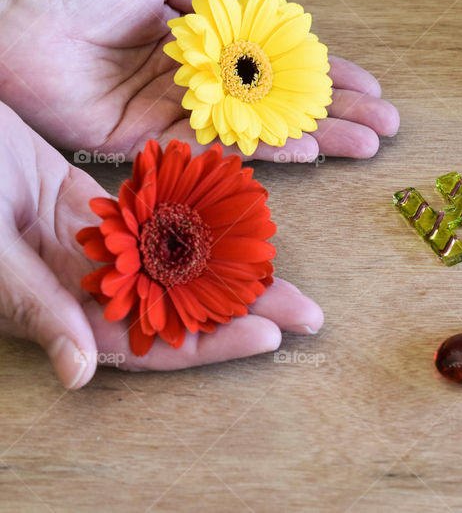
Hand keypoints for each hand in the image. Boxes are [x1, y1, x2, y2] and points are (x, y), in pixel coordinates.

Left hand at [0, 0, 398, 161]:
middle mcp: (193, 80)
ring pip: (258, 130)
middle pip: (277, 104)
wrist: (5, 4)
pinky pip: (214, 146)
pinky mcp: (145, 138)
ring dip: (314, 137)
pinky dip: (262, 150)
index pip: (274, 61)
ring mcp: (174, 111)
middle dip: (334, 112)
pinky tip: (305, 151)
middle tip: (383, 126)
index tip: (367, 83)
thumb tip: (259, 20)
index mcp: (198, 38)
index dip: (324, 72)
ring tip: (363, 143)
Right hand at [0, 102, 323, 387]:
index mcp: (57, 306)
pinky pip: (157, 216)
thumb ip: (34, 307)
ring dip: (230, 266)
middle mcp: (84, 281)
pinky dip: (197, 218)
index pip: (149, 342)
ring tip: (289, 266)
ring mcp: (93, 241)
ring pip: (175, 262)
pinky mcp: (94, 202)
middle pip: (177, 306)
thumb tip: (81, 375)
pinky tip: (243, 215)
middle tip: (311, 311)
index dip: (211, 343)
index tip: (271, 335)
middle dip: (243, 310)